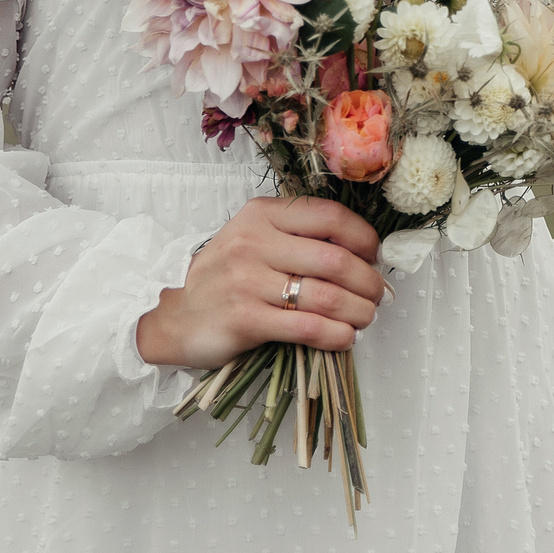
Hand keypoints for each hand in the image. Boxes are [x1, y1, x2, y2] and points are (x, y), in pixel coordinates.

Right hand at [134, 195, 385, 367]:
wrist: (176, 317)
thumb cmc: (225, 277)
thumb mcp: (254, 239)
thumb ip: (298, 236)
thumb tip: (362, 251)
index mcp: (261, 215)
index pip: (330, 217)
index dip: (364, 238)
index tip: (375, 257)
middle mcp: (253, 242)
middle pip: (335, 260)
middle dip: (368, 282)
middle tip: (377, 295)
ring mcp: (247, 281)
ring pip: (326, 296)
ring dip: (358, 311)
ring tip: (366, 318)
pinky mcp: (244, 319)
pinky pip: (307, 328)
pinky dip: (336, 335)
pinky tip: (345, 338)